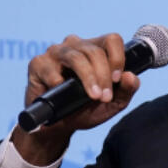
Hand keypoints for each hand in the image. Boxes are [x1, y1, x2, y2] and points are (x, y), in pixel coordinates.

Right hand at [11, 33, 140, 164]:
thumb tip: (130, 76)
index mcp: (95, 50)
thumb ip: (127, 91)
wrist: (59, 127)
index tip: (118, 79)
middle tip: (104, 97)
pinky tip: (61, 90)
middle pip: (94, 51)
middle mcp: (75, 46)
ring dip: (88, 77)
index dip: (117, 57)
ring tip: (93, 96)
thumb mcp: (111, 104)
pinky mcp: (38, 64)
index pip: (111, 40)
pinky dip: (58, 81)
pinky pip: (50, 69)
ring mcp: (55, 53)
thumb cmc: (85, 110)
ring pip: (76, 57)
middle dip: (103, 75)